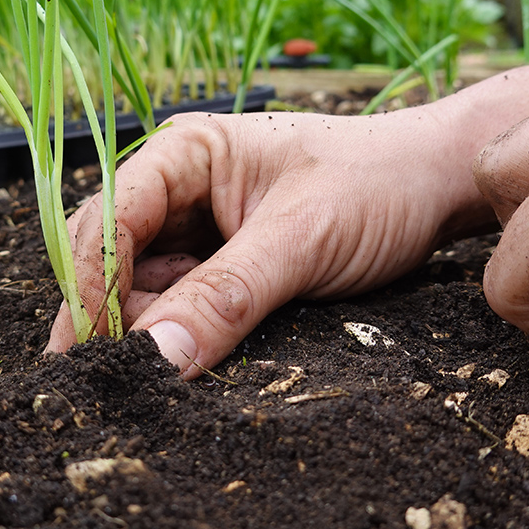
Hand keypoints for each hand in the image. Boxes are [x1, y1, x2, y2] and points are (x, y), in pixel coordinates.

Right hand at [45, 104, 487, 377]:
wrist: (437, 185)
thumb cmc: (375, 184)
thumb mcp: (301, 239)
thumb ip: (226, 297)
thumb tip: (153, 358)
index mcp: (185, 153)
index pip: (111, 217)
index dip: (92, 281)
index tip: (91, 348)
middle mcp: (179, 187)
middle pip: (111, 255)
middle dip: (114, 313)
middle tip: (124, 376)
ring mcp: (198, 227)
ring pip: (141, 287)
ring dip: (149, 329)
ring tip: (170, 367)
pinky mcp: (222, 263)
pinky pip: (180, 303)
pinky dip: (182, 333)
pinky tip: (193, 357)